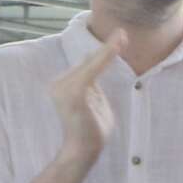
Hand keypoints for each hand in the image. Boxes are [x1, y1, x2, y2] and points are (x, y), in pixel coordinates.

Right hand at [49, 38, 119, 166]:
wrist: (83, 151)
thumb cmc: (91, 131)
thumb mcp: (94, 101)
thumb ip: (93, 84)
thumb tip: (97, 61)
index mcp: (62, 86)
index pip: (85, 65)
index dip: (103, 50)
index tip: (118, 35)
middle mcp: (58, 84)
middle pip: (87, 62)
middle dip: (107, 47)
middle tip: (123, 32)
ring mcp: (64, 87)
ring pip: (91, 63)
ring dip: (108, 49)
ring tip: (122, 35)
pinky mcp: (74, 92)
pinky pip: (93, 69)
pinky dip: (106, 56)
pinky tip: (117, 44)